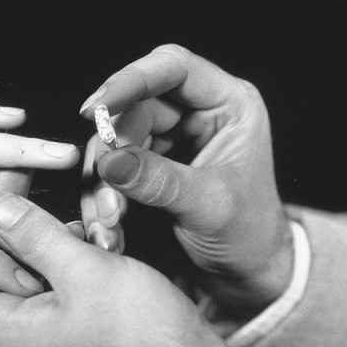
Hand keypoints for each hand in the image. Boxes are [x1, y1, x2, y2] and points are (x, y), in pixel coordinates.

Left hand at [0, 192, 231, 346]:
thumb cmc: (144, 335)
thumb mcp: (85, 270)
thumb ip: (34, 234)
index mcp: (6, 331)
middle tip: (7, 184)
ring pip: (22, 288)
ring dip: (31, 248)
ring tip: (51, 211)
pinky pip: (50, 303)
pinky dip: (56, 271)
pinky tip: (81, 244)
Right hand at [77, 44, 291, 324]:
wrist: (247, 278)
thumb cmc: (249, 236)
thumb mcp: (209, 206)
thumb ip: (159, 180)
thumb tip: (109, 160)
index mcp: (228, 105)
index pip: (173, 68)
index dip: (131, 80)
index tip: (97, 108)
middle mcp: (196, 116)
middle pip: (134, 107)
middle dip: (113, 148)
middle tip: (106, 186)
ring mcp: (170, 142)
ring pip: (116, 140)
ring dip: (104, 181)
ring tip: (111, 220)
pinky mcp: (148, 169)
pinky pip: (112, 170)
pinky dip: (104, 197)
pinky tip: (110, 228)